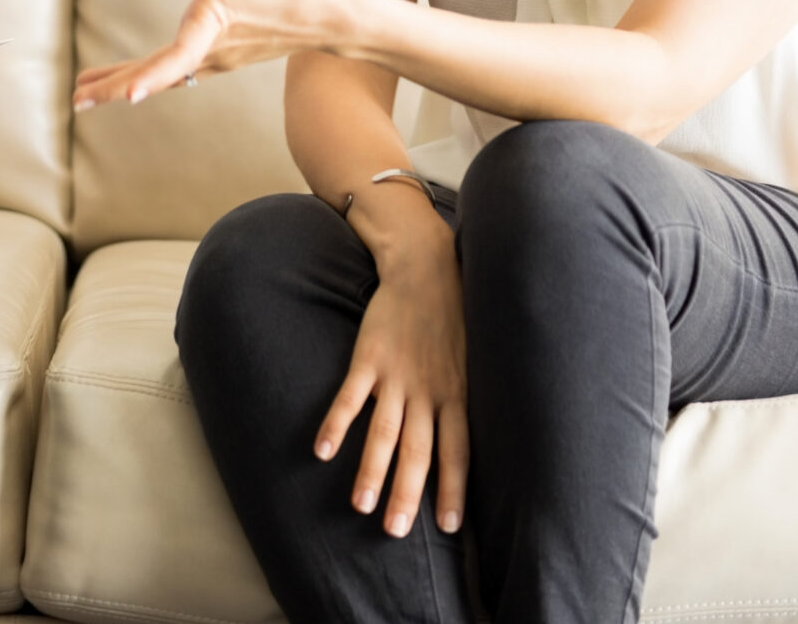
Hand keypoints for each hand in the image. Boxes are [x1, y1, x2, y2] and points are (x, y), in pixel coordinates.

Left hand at [72, 0, 370, 109]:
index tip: (127, 96)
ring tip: (85, 95)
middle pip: (159, 74)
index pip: (180, 55)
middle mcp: (215, 47)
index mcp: (219, 20)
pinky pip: (177, 73)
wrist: (332, 14)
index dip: (152, 76)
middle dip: (115, 88)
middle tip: (76, 101)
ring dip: (124, 84)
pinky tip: (129, 82)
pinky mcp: (222, 57)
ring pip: (165, 76)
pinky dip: (148, 78)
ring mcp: (218, 58)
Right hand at [319, 249, 468, 539]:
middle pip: (418, 451)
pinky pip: (349, 397)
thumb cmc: (453, 318)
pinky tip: (321, 451)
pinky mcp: (368, 358)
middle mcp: (428, 391)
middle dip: (407, 493)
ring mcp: (396, 375)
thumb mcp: (473, 362)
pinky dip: (335, 425)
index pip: (458, 451)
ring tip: (360, 506)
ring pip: (384, 432)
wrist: (426, 266)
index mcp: (457, 395)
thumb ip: (465, 400)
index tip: (449, 526)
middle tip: (395, 531)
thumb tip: (477, 442)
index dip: (453, 489)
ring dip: (371, 470)